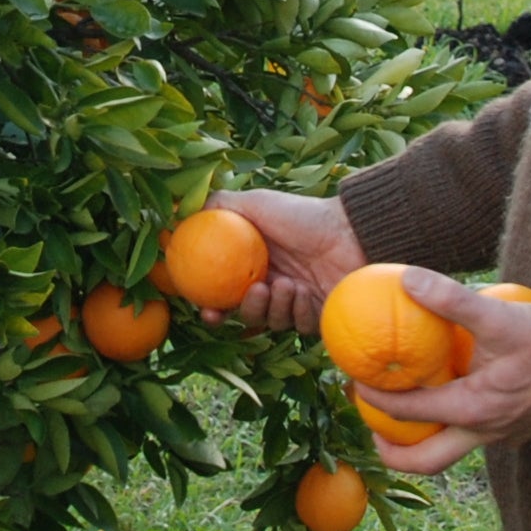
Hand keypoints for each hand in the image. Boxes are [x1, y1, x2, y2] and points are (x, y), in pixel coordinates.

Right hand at [210, 189, 362, 334]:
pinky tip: (304, 292)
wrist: (350, 232)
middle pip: (245, 313)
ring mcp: (294, 302)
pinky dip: (297, 310)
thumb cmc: (303, 215)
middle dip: (241, 312)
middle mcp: (271, 283)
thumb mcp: (256, 203)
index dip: (211, 305)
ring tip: (286, 284)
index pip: (224, 292)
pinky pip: (296, 326)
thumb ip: (218, 207)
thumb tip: (179, 215)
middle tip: (252, 295)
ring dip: (273, 307)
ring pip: (270, 322)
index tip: (206, 311)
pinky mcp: (316, 317)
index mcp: (253, 263)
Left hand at [362, 270, 530, 476]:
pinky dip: (453, 426)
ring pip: (452, 451)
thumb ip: (449, 299)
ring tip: (404, 416)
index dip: (374, 400)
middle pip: (425, 461)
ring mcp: (504, 436)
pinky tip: (450, 395)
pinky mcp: (519, 430)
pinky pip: (475, 437)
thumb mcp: (495, 315)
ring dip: (424, 439)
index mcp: (472, 409)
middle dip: (392, 453)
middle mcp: (485, 432)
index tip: (354, 384)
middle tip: (370, 430)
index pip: (406, 414)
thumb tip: (407, 279)